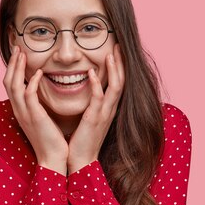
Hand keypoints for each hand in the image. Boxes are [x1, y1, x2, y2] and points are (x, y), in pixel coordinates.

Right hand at [3, 46, 68, 175]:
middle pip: (7, 82)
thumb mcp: (41, 118)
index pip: (10, 85)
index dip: (12, 69)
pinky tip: (38, 72)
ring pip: (14, 86)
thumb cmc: (51, 139)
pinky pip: (29, 95)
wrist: (53, 158)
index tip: (19, 55)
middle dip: (12, 63)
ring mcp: (25, 114)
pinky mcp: (34, 117)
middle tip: (18, 48)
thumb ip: (38, 105)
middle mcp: (18, 110)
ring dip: (18, 68)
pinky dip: (32, 82)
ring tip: (23, 54)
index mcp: (20, 110)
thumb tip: (42, 93)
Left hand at [67, 44, 124, 173]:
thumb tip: (87, 89)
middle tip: (118, 44)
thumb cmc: (82, 139)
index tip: (117, 49)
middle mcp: (110, 108)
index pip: (119, 82)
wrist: (81, 160)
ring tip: (111, 53)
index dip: (120, 65)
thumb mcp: (90, 117)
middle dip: (121, 62)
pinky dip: (97, 85)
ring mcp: (104, 113)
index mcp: (108, 107)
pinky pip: (98, 98)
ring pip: (115, 87)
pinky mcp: (94, 119)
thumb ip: (92, 103)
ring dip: (114, 69)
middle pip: (122, 80)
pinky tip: (93, 73)